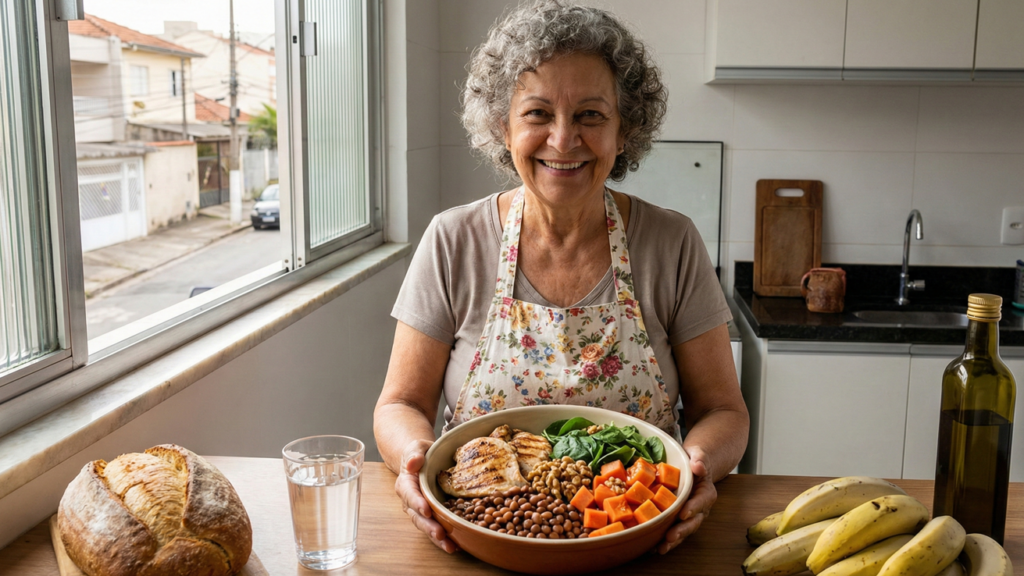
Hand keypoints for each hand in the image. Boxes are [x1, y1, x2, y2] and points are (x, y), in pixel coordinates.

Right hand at [394, 439, 457, 553]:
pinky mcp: (432, 515)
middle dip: (428, 526)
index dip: (417, 503)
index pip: (409, 494)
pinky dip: (445, 537)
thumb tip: (412, 463)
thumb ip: (414, 454)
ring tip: (449, 546)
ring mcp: (420, 510)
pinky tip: (455, 546)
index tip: (426, 510)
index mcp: (406, 484)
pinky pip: (436, 527)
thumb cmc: (420, 453)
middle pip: (417, 516)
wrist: (422, 460)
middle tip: (440, 534)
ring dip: (437, 538)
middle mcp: (410, 501)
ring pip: (426, 526)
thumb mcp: (417, 447)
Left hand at [656, 445, 716, 554]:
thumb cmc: (694, 460)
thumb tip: (699, 466)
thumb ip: (700, 460)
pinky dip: (664, 540)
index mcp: (706, 493)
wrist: (693, 466)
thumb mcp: (698, 455)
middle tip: (670, 537)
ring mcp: (689, 516)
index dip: (693, 508)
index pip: (701, 502)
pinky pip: (673, 530)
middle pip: (693, 522)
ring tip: (661, 549)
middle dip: (682, 530)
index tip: (684, 514)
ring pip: (683, 530)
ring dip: (673, 541)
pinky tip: (652, 548)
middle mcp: (699, 508)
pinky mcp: (678, 520)